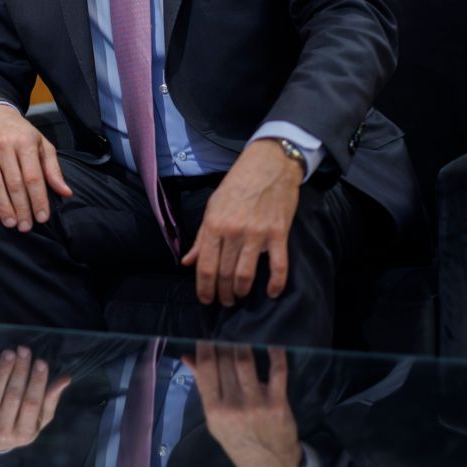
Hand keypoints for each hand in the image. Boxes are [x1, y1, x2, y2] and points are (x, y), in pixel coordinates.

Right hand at [0, 105, 71, 230]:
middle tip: (26, 227)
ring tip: (10, 223)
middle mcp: (3, 145)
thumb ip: (53, 169)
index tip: (43, 218)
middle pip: (14, 183)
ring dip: (2, 206)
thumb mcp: (41, 144)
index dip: (39, 199)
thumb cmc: (20, 133)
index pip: (33, 176)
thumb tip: (66, 193)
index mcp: (24, 142)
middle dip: (22, 208)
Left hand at [0, 345, 71, 452]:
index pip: (32, 404)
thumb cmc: (20, 425)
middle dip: (20, 371)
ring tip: (9, 353)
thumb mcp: (38, 419)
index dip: (37, 382)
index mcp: (24, 433)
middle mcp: (3, 430)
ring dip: (2, 371)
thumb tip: (65, 378)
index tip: (41, 361)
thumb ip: (50, 400)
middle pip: (13, 397)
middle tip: (24, 350)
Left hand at [180, 139, 300, 304]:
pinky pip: (279, 265)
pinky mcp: (279, 234)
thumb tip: (187, 262)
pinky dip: (276, 283)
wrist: (268, 165)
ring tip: (239, 296)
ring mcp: (257, 234)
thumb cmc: (237, 185)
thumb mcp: (213, 207)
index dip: (204, 288)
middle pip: (224, 274)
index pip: (205, 266)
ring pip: (246, 274)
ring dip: (241, 291)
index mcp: (214, 225)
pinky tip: (271, 293)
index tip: (206, 299)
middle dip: (222, 294)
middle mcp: (234, 232)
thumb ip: (201, 238)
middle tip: (224, 301)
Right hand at [185, 342, 301, 466]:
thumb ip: (203, 387)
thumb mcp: (214, 420)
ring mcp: (256, 404)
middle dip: (224, 342)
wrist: (269, 465)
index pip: (206, 369)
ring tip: (242, 333)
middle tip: (226, 330)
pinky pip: (277, 372)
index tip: (206, 334)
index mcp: (213, 409)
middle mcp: (232, 405)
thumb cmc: (237, 440)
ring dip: (243, 344)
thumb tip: (188, 357)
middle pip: (224, 362)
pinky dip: (276, 355)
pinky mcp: (277, 403)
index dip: (205, 347)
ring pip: (245, 362)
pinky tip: (273, 344)